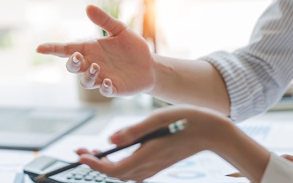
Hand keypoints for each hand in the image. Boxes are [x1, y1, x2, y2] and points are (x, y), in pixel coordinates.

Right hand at [37, 5, 154, 96]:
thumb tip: (88, 7)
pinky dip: (103, 88)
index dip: (53, 49)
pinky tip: (107, 82)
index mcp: (90, 49)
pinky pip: (104, 91)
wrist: (150, 65)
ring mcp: (102, 78)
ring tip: (97, 67)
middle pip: (73, 67)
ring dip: (88, 75)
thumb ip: (105, 20)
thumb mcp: (120, 30)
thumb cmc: (133, 47)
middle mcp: (92, 64)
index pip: (67, 49)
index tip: (39, 48)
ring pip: (85, 81)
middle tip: (78, 57)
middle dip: (72, 63)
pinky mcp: (113, 89)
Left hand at [75, 106, 260, 180]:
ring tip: (91, 152)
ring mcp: (154, 167)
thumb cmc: (186, 120)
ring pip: (124, 174)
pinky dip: (119, 165)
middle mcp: (149, 166)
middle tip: (79, 151)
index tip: (80, 155)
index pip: (114, 169)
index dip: (94, 164)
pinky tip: (114, 153)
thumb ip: (133, 131)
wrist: (213, 131)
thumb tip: (110, 140)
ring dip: (105, 165)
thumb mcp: (157, 119)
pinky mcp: (158, 164)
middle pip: (116, 173)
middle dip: (95, 164)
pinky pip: (134, 171)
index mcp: (147, 155)